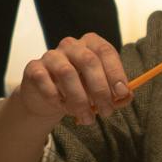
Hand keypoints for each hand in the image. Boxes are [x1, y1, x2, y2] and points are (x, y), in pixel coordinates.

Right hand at [9, 34, 130, 126]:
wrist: (46, 96)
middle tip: (106, 112)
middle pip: (88, 61)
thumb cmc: (80, 89)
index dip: (116, 72)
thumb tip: (127, 96)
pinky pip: (45, 82)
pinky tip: (62, 108)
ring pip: (67, 73)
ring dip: (79, 100)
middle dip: (100, 90)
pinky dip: (56, 98)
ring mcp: (51, 55)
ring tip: (86, 118)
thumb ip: (116, 93)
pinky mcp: (34, 68)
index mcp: (91, 44)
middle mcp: (71, 45)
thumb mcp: (100, 91)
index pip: (106, 51)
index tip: (122, 93)